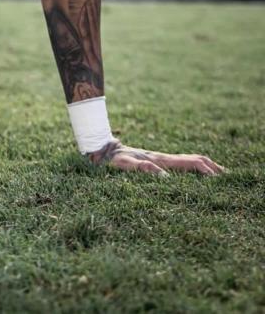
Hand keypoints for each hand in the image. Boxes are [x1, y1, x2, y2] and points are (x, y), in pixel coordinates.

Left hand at [89, 140, 223, 175]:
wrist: (99, 149)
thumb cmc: (111, 159)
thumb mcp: (124, 165)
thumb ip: (142, 169)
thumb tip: (164, 178)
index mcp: (158, 160)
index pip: (188, 162)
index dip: (205, 169)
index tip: (219, 178)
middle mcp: (161, 158)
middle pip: (191, 160)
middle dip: (210, 167)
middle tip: (227, 176)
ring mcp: (158, 159)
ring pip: (185, 161)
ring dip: (202, 167)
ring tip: (217, 175)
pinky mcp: (153, 162)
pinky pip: (176, 165)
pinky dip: (190, 168)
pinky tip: (193, 175)